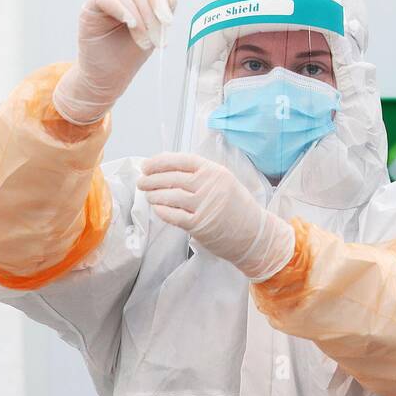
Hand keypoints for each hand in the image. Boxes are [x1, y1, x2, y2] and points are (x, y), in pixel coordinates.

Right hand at [52, 0, 176, 124]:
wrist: (108, 76)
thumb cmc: (128, 55)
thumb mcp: (152, 35)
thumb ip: (161, 17)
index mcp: (139, 0)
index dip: (161, 1)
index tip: (168, 21)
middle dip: (151, 15)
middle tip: (156, 39)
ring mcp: (107, 0)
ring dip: (139, 18)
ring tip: (143, 42)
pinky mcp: (91, 8)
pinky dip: (121, 9)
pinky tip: (130, 24)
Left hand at [138, 152, 294, 281]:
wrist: (253, 234)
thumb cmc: (238, 208)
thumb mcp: (225, 182)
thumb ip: (202, 176)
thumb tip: (169, 172)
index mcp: (215, 171)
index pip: (182, 160)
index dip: (160, 162)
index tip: (147, 165)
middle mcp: (209, 185)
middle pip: (172, 178)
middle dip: (152, 179)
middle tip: (141, 181)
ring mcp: (204, 205)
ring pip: (170, 196)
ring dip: (154, 195)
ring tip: (148, 195)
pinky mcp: (199, 224)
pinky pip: (173, 215)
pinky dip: (162, 211)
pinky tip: (157, 208)